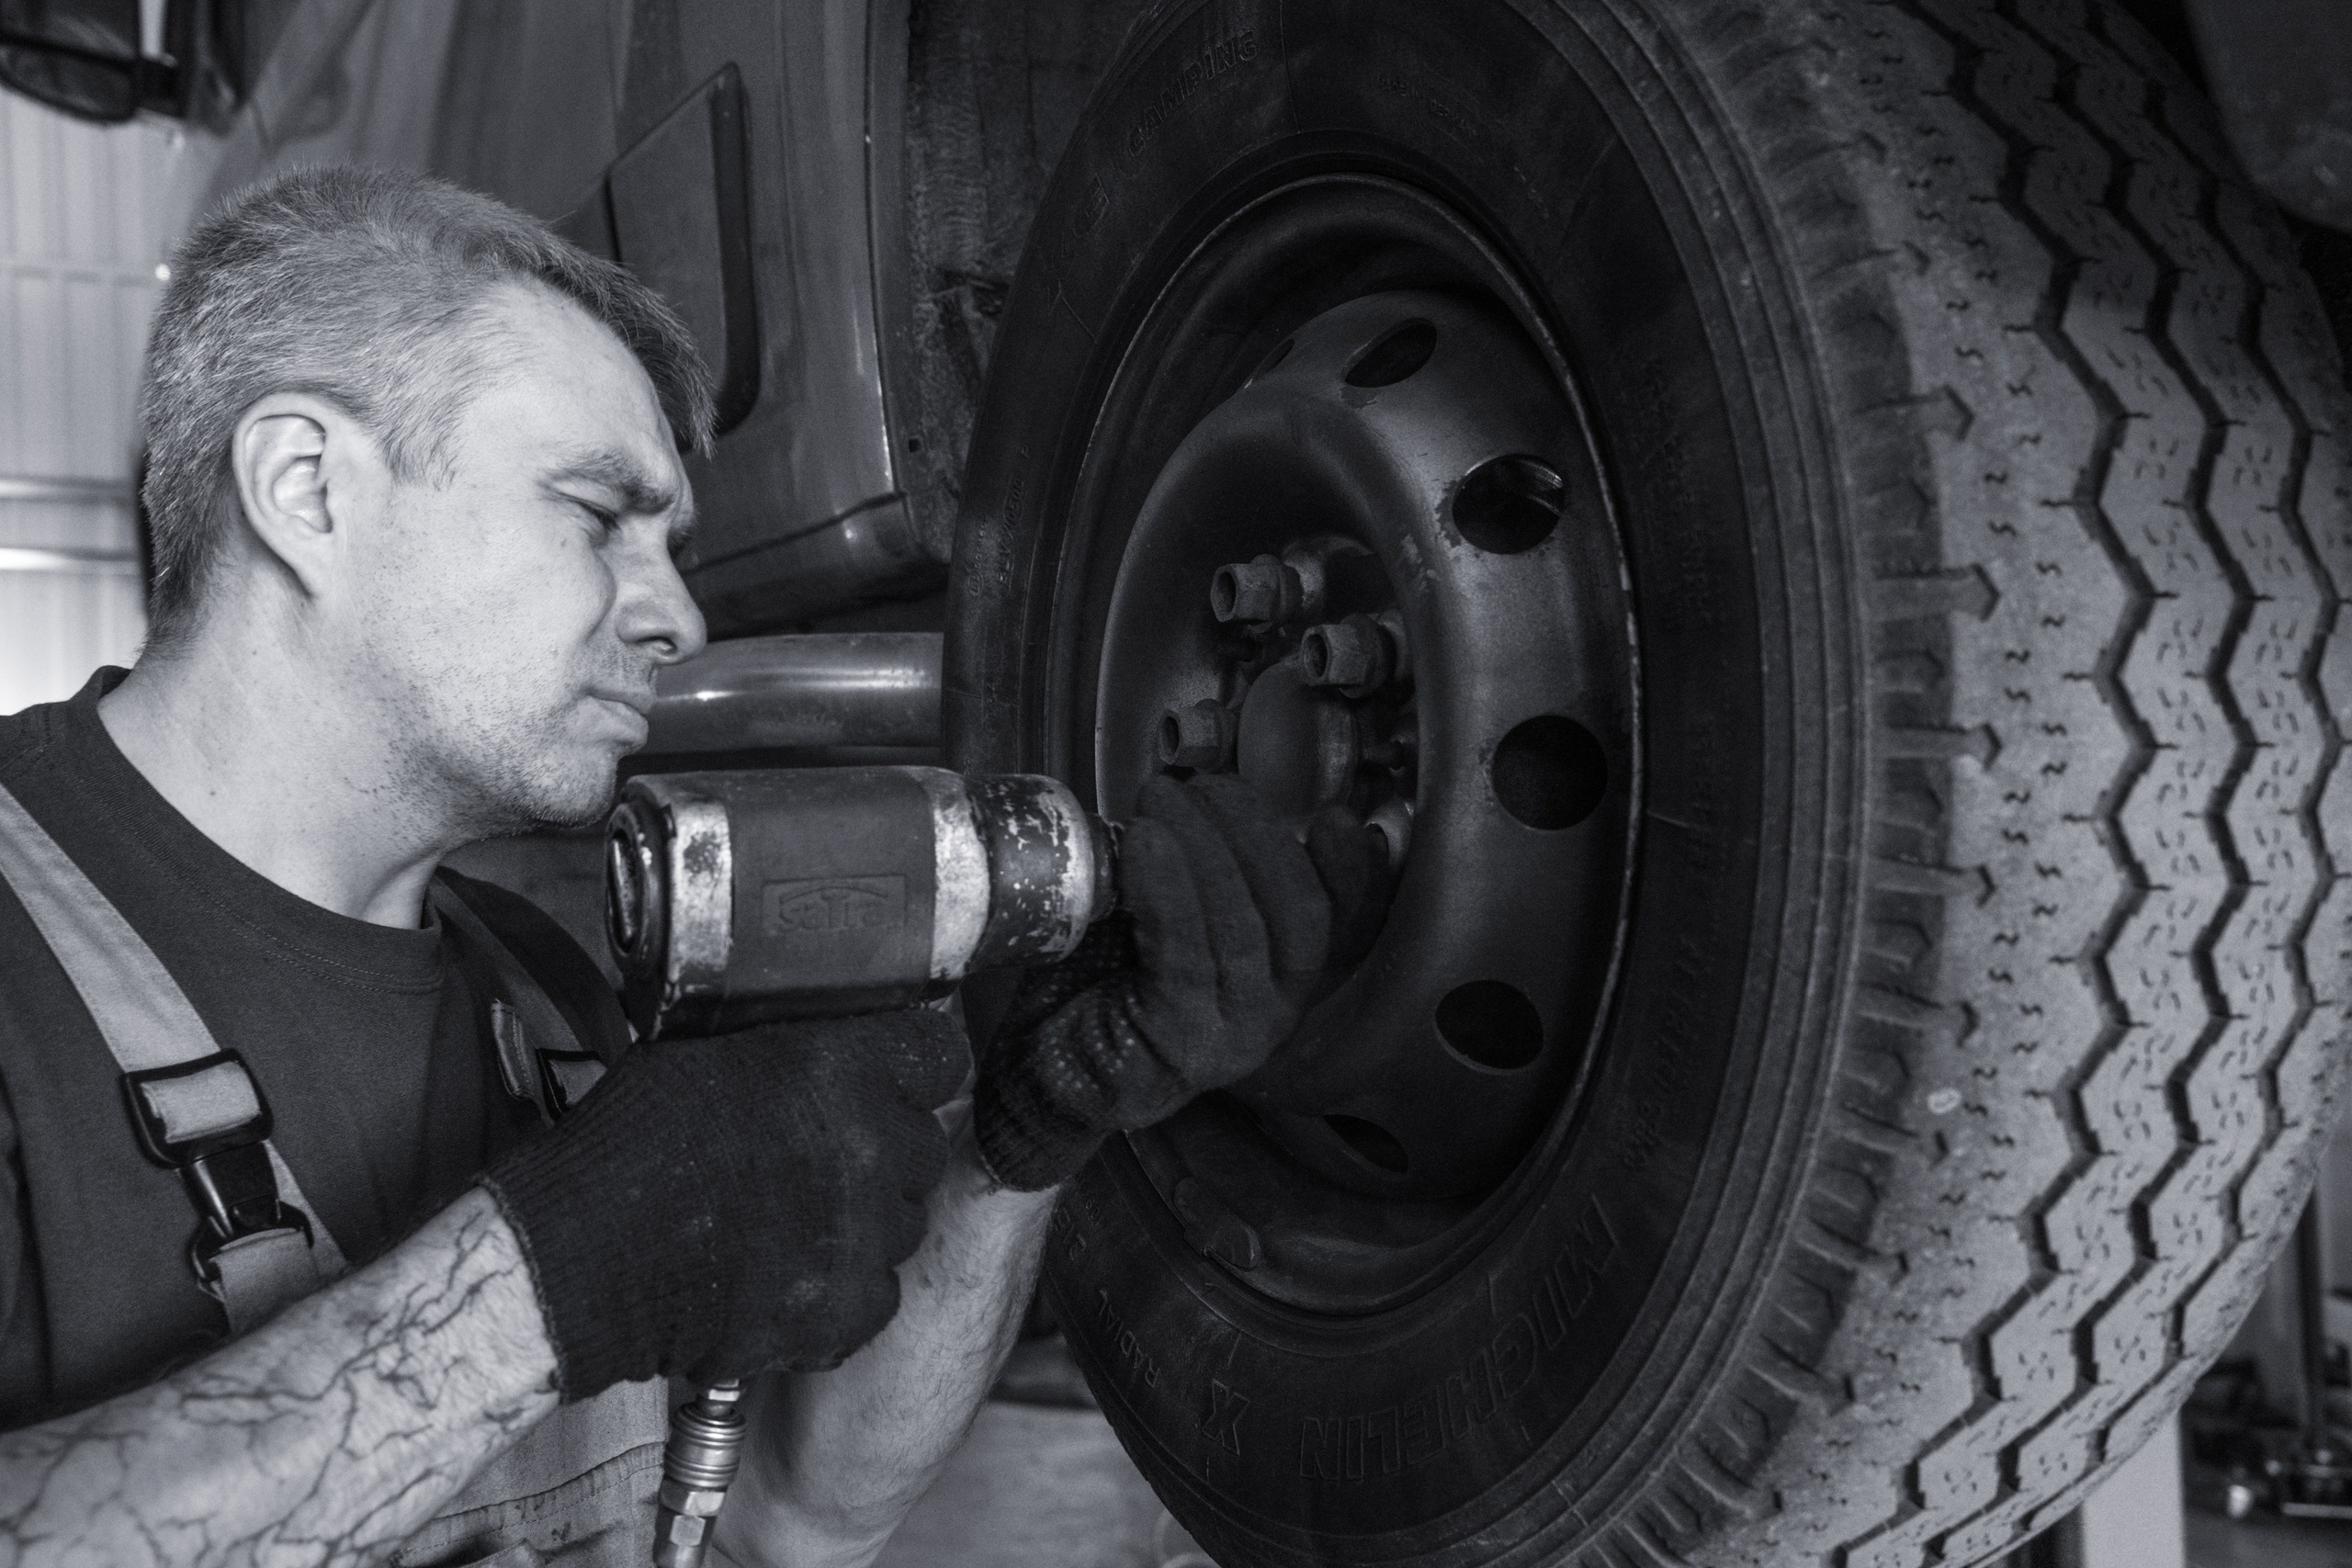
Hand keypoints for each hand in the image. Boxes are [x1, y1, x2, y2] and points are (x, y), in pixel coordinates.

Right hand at [480, 1008, 966, 1396]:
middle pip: (922, 1144)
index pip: (937, 1054)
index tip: (889, 1081)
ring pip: (902, 1221)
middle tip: (819, 1162)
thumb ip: (792, 1045)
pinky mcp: (848, 1308)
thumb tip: (829, 1038)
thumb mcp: (709, 1049)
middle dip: (882, 1151)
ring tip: (788, 1224)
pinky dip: (838, 1290)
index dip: (908, 1069)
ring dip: (862, 1221)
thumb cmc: (628, 1144)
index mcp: (843, 1066)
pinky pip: (875, 1293)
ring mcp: (866, 1234)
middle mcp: (873, 1147)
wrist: (584, 1256)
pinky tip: (782, 1278)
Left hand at [972, 774, 1389, 1191]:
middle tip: (1202, 783)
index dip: (1351, 869)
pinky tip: (1146, 842)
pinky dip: (1170, 890)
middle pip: (1299, 913)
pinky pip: (1187, 955)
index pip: (1342, 922)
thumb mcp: (1165, 918)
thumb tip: (1197, 791)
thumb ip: (1202, 873)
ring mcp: (1235, 1035)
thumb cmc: (1102, 982)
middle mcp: (1276, 1012)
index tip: (1333, 816)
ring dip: (1204, 848)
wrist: (1043, 1067)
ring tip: (1161, 797)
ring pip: (1243, 928)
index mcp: (1282, 977)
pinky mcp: (1183, 1043)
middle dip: (1256, 832)